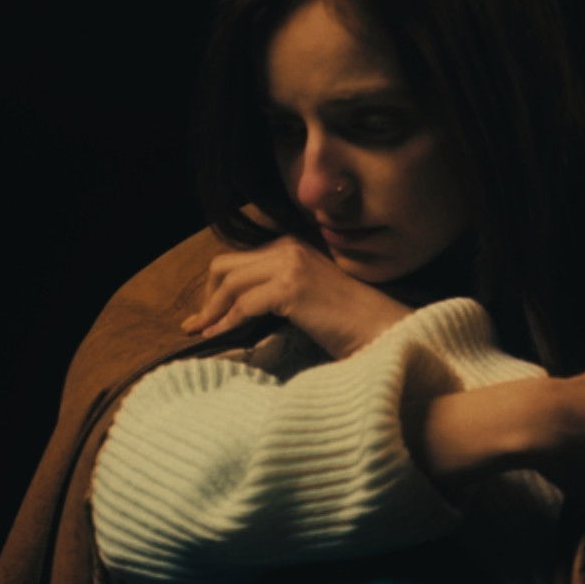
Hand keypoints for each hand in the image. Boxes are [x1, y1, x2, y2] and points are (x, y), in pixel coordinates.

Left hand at [182, 237, 410, 360]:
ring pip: (230, 282)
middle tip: (200, 323)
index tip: (206, 312)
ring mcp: (291, 266)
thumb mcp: (312, 294)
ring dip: (210, 310)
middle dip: (207, 295)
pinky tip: (218, 337)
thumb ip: (281, 289)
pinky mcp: (291, 288)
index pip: (240, 260)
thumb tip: (242, 306)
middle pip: (226, 265)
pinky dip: (226, 322)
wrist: (383, 330)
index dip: (217, 286)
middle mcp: (290, 248)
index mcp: (294, 246)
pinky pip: (243, 304)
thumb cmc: (353, 322)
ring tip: (202, 332)